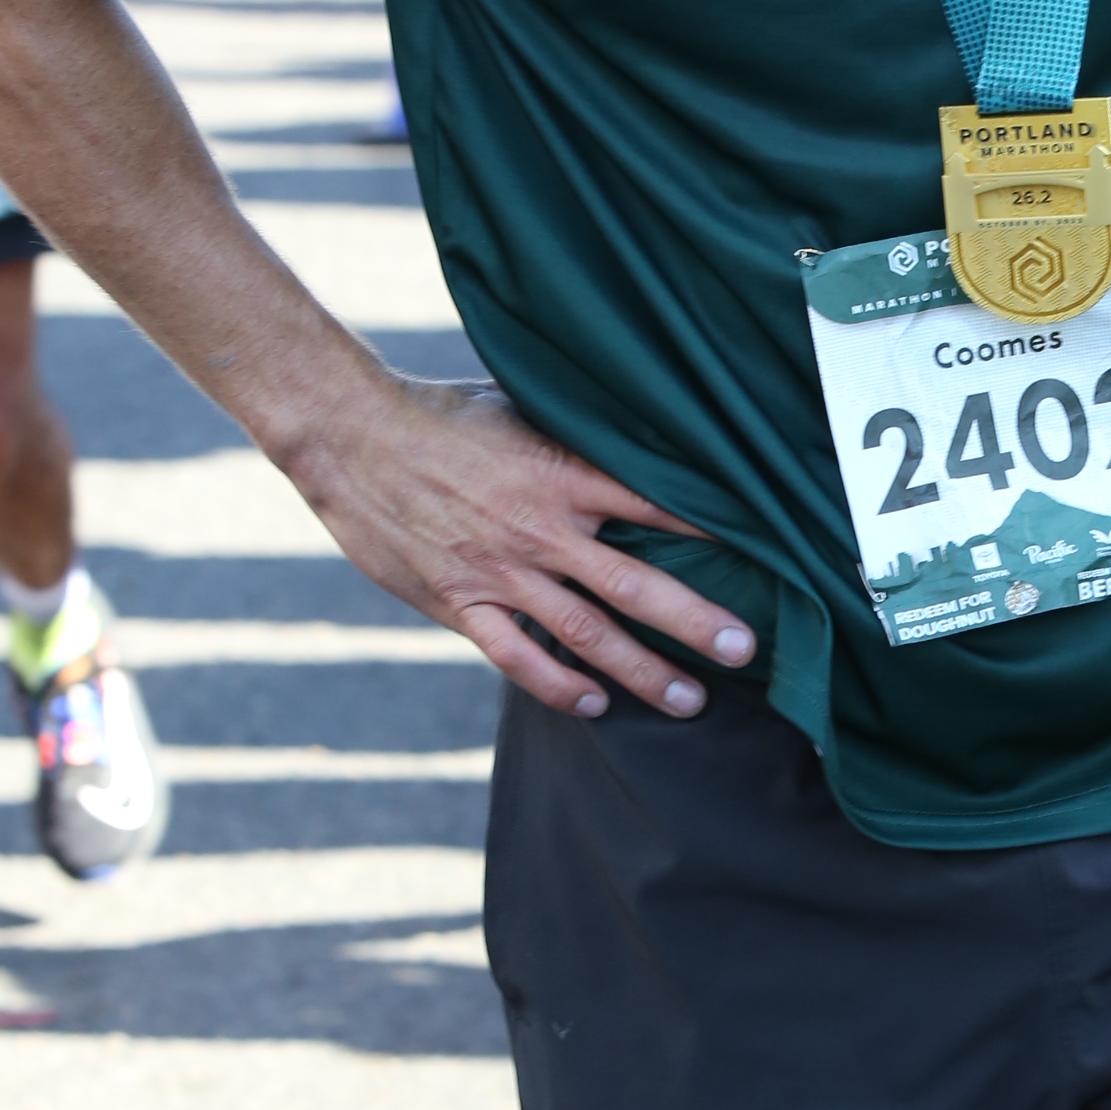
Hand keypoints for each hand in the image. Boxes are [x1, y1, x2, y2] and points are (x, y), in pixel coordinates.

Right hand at [300, 369, 755, 721]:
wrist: (349, 434)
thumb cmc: (439, 413)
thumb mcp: (517, 408)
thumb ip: (572, 435)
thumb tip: (631, 434)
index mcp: (560, 471)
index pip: (653, 502)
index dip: (709, 530)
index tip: (761, 552)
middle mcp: (539, 528)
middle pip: (634, 583)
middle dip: (694, 622)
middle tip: (744, 652)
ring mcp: (500, 570)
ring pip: (585, 632)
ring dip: (640, 670)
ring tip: (688, 700)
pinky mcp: (460, 601)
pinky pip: (516, 655)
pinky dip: (556, 684)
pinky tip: (591, 702)